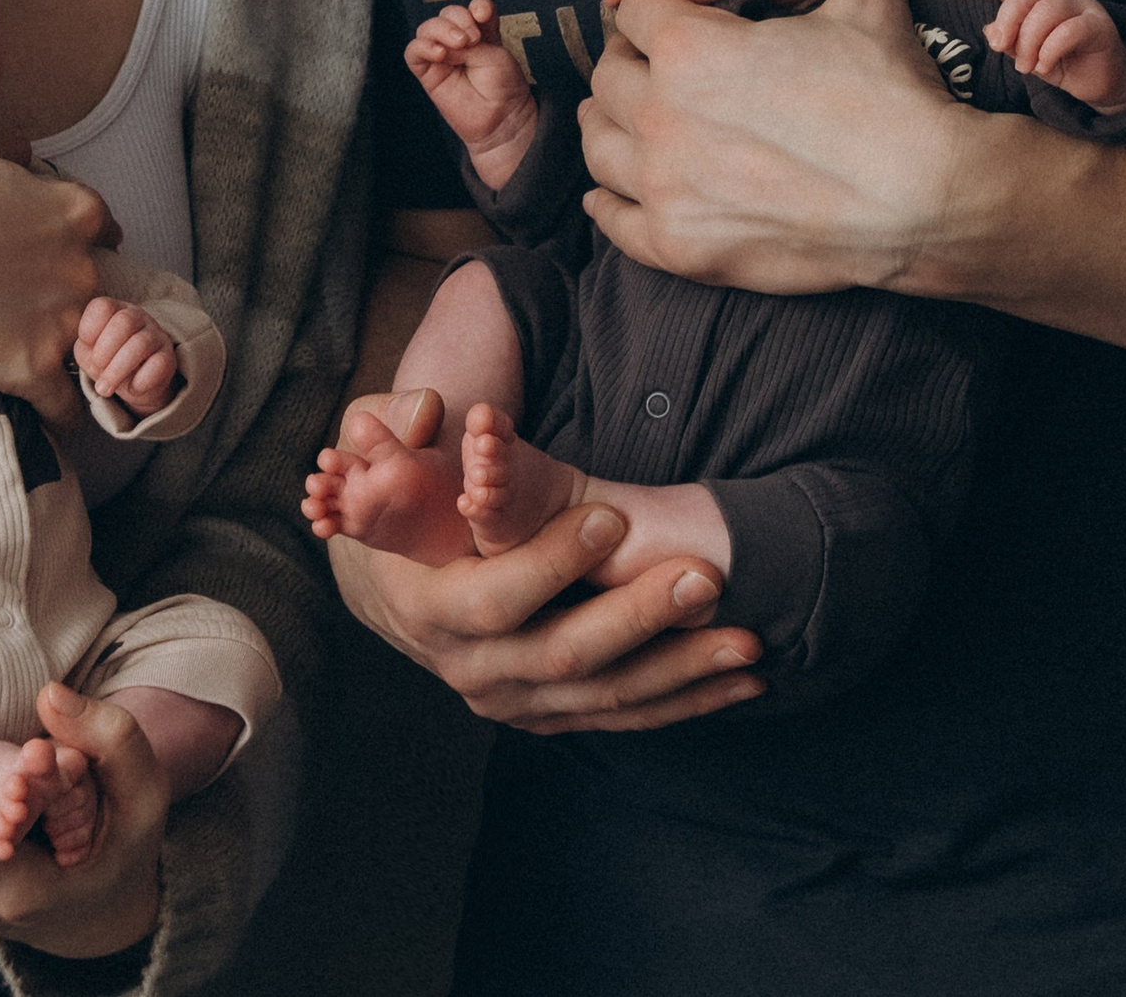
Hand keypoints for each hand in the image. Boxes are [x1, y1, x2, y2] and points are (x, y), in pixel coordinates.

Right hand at [0, 145, 117, 415]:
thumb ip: (11, 150)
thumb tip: (27, 150)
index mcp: (72, 212)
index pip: (106, 228)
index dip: (88, 243)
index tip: (71, 254)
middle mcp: (81, 265)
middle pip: (98, 287)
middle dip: (75, 298)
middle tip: (37, 305)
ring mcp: (61, 320)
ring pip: (89, 349)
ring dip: (72, 356)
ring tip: (47, 366)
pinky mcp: (34, 368)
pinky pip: (68, 406)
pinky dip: (64, 415)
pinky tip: (54, 420)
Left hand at [73, 298, 178, 415]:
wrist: (133, 384)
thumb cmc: (106, 361)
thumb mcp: (88, 353)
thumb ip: (85, 348)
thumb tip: (95, 356)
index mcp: (115, 310)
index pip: (103, 307)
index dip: (89, 329)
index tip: (88, 346)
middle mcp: (138, 317)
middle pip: (124, 321)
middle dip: (104, 351)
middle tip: (97, 369)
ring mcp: (156, 335)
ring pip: (141, 343)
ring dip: (117, 371)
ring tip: (105, 389)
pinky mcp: (168, 358)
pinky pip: (159, 364)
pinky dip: (140, 381)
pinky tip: (131, 389)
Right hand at [326, 392, 764, 734]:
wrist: (394, 587)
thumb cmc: (398, 504)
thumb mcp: (377, 455)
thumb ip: (394, 424)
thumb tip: (429, 410)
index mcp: (427, 605)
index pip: (491, 598)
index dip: (549, 562)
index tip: (610, 517)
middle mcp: (469, 667)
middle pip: (561, 655)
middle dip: (638, 618)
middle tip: (704, 578)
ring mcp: (510, 701)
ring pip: (603, 695)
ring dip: (681, 671)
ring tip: (748, 642)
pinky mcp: (547, 714)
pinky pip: (623, 715)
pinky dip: (685, 701)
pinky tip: (743, 682)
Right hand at [405, 0, 538, 188]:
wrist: (502, 118)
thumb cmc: (503, 87)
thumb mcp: (495, 53)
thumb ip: (471, 38)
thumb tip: (448, 36)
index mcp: (481, 32)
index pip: (472, 8)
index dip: (476, 6)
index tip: (484, 15)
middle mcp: (460, 41)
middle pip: (447, 14)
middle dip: (459, 18)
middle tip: (473, 38)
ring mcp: (442, 56)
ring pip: (427, 28)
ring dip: (442, 30)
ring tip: (460, 45)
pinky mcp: (428, 72)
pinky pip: (413, 52)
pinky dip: (423, 46)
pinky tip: (440, 53)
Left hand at [580, 0, 979, 295]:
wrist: (923, 201)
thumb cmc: (890, 99)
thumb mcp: (872, 10)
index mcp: (689, 48)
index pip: (634, 12)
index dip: (647, 7)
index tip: (657, 15)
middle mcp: (660, 114)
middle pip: (607, 79)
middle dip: (624, 66)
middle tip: (642, 68)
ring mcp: (664, 185)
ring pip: (598, 146)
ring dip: (606, 128)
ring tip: (618, 121)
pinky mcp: (678, 245)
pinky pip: (613, 221)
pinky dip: (608, 205)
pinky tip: (610, 196)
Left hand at [950, 0, 1125, 111]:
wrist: (1101, 80)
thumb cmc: (1061, 61)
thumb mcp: (1026, 53)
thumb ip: (1009, 40)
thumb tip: (989, 31)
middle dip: (1007, 23)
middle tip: (1001, 49)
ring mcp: (1083, 6)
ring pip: (1046, 12)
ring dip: (1028, 44)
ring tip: (1027, 67)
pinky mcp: (1100, 25)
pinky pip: (1068, 31)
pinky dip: (1049, 51)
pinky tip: (1044, 65)